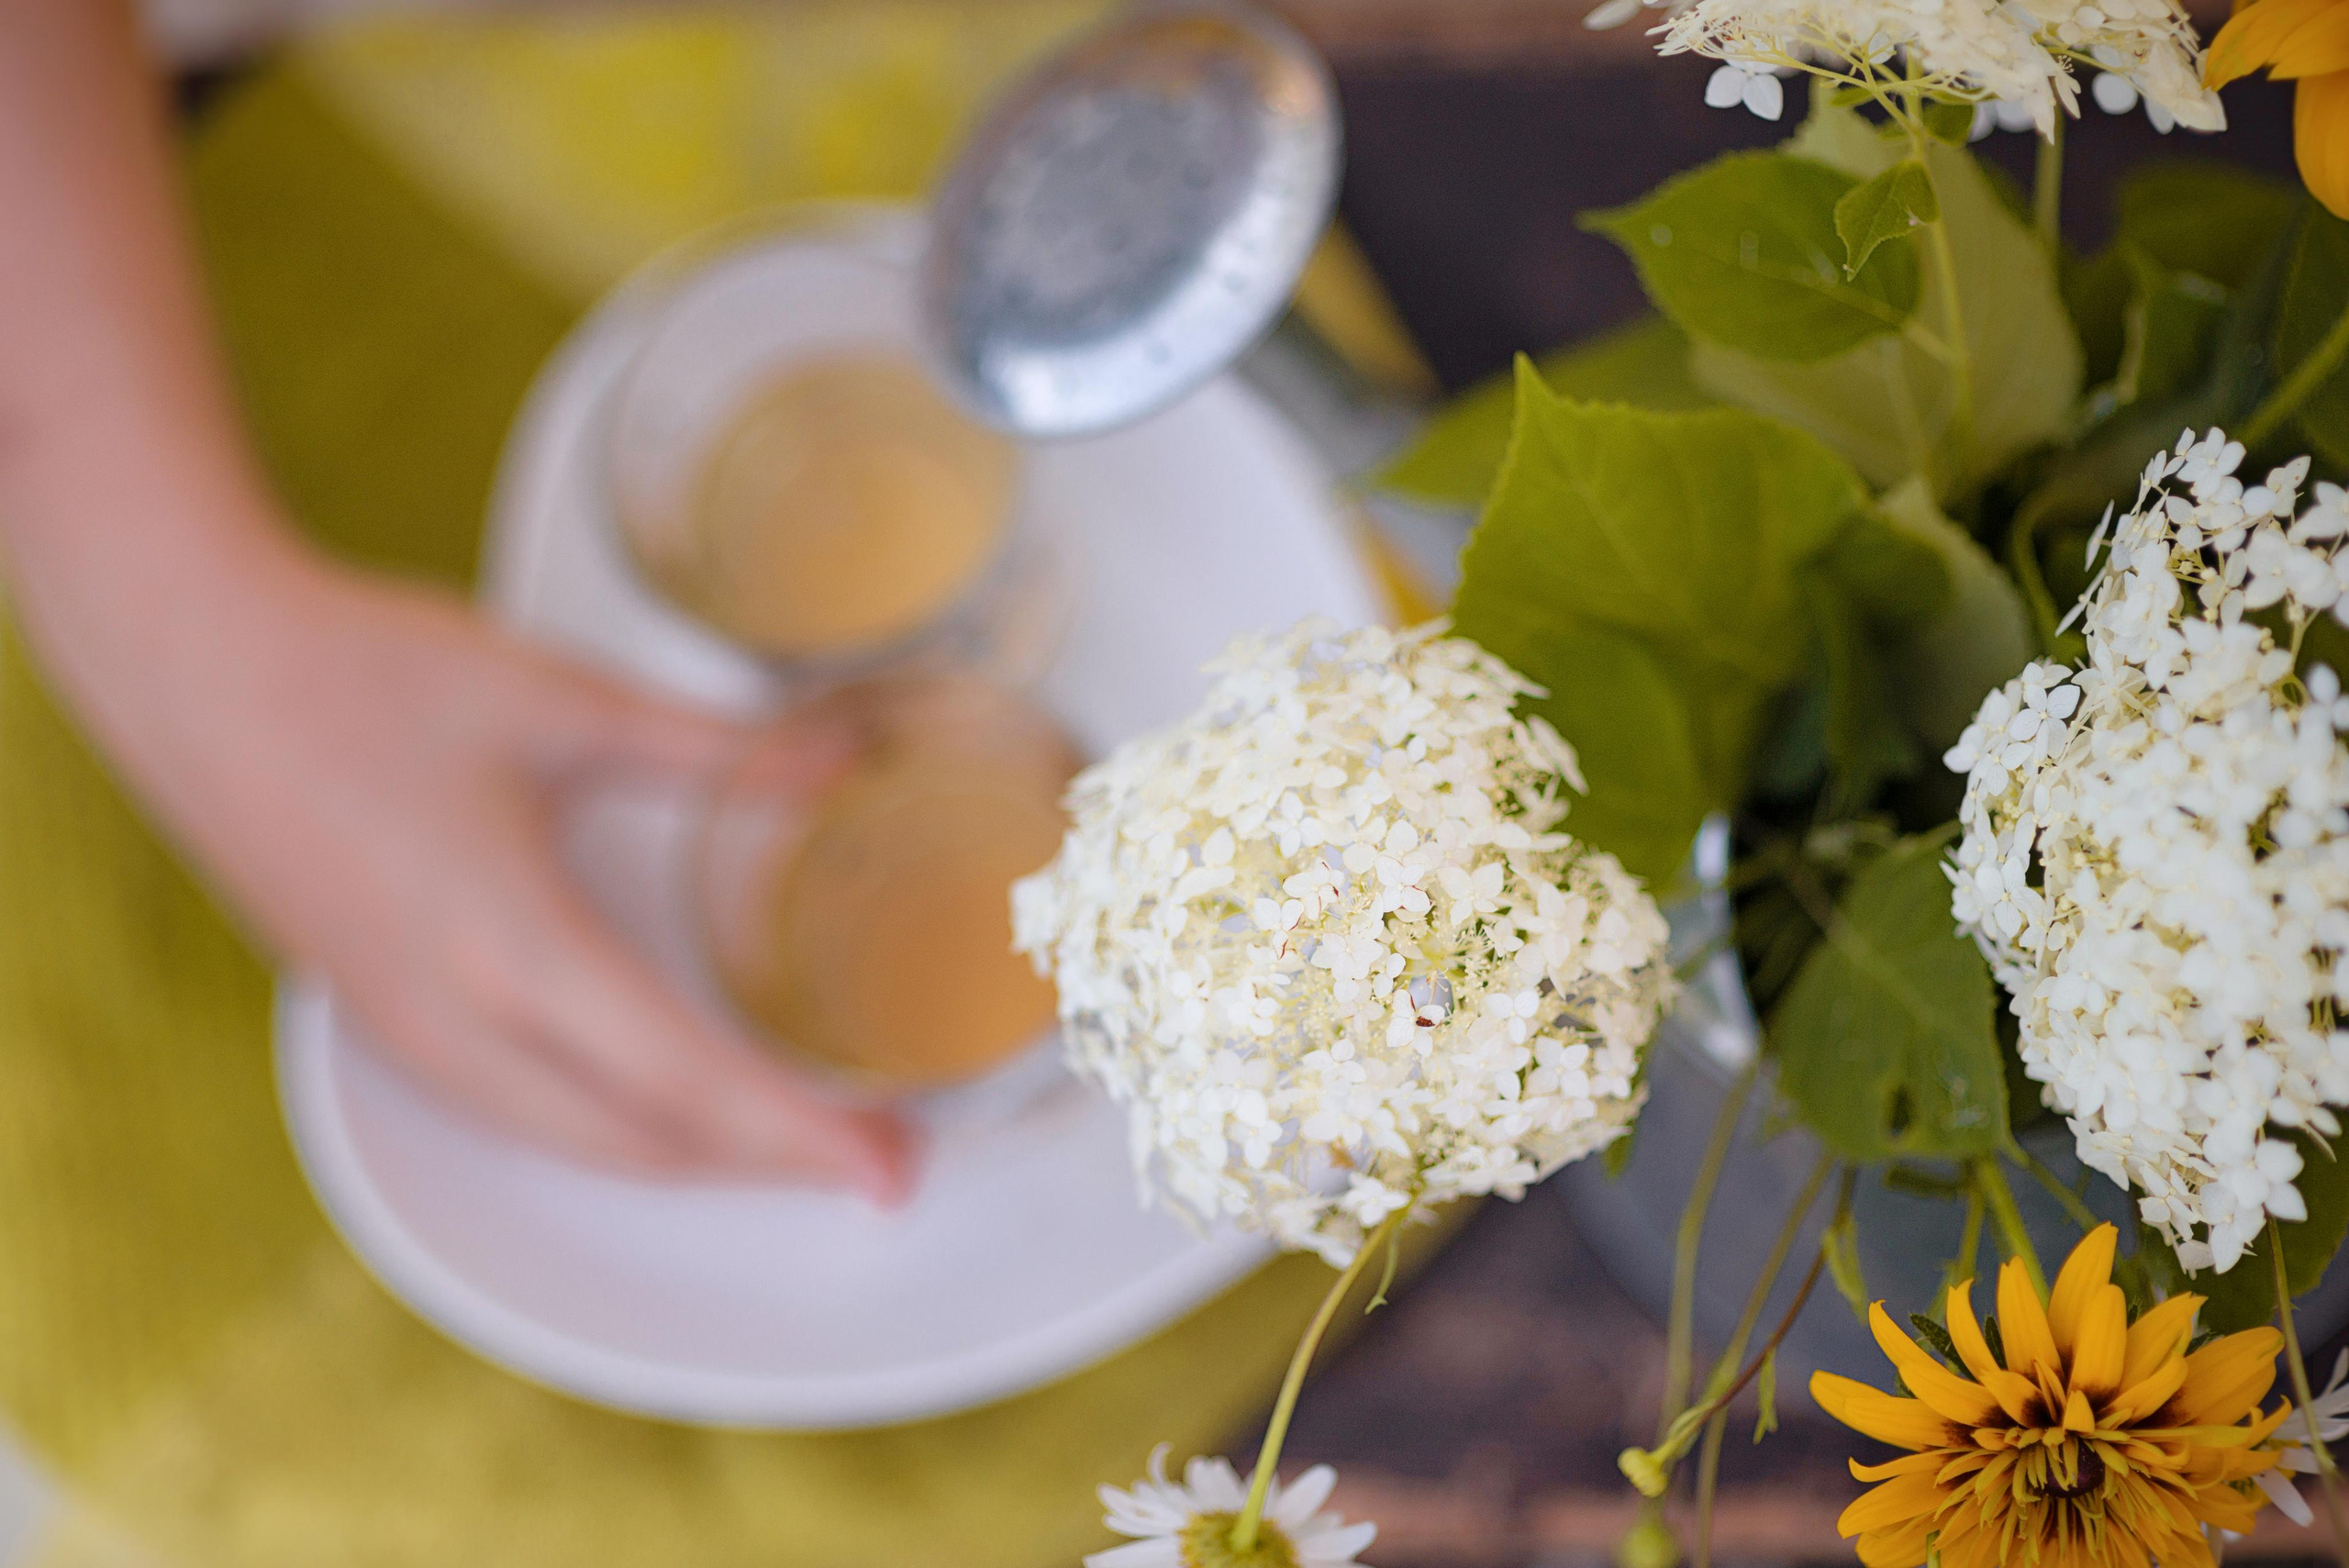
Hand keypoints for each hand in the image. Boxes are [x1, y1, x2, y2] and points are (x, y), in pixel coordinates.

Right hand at [40, 523, 916, 1196]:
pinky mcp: (379, 1016)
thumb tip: (844, 761)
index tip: (885, 1163)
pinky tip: (661, 1109)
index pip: (686, 1081)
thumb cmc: (365, 673)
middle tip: (875, 1158)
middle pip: (641, 1142)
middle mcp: (456, 1019)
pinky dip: (612, 1131)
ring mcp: (407, 1029)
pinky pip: (515, 1114)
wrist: (197, 664)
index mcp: (513, 946)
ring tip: (792, 1143)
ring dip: (692, 1158)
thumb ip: (716, 747)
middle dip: (768, 1165)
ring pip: (574, 1142)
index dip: (798, 1134)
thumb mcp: (565, 701)